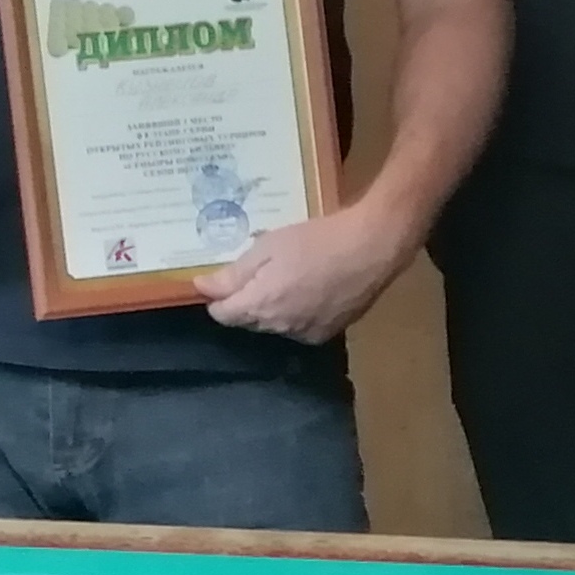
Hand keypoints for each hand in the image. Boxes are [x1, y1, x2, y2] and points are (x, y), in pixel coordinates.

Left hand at [190, 199, 422, 345]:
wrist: (373, 247)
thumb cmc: (318, 239)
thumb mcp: (269, 246)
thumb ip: (234, 273)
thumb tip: (201, 288)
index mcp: (260, 306)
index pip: (221, 315)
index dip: (218, 295)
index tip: (226, 276)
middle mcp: (279, 328)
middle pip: (247, 320)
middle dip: (247, 299)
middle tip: (264, 268)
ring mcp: (305, 334)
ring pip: (274, 324)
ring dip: (274, 306)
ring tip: (292, 275)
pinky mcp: (328, 334)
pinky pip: (299, 327)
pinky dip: (298, 312)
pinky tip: (313, 288)